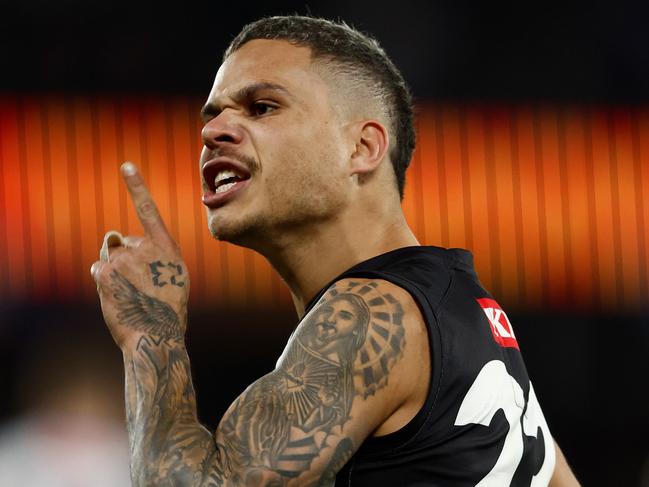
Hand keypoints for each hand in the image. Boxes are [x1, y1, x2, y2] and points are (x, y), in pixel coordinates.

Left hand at [91, 162, 188, 348]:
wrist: (157, 334)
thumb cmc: (166, 308)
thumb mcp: (172, 275)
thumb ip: (150, 253)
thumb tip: (113, 237)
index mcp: (167, 247)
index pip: (148, 210)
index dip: (137, 187)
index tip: (126, 166)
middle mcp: (145, 247)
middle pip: (122, 242)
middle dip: (123, 257)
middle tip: (137, 284)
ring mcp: (124, 258)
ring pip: (108, 255)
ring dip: (113, 270)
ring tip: (129, 292)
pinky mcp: (106, 271)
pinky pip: (98, 269)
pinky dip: (104, 281)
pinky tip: (118, 296)